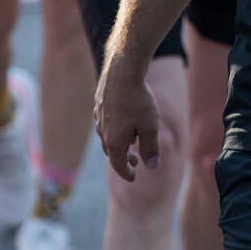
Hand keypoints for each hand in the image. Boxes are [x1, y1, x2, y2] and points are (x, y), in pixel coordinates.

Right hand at [94, 60, 160, 182]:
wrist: (121, 72)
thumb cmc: (138, 101)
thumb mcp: (150, 128)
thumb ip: (150, 149)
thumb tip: (152, 166)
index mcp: (114, 142)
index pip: (119, 166)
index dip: (127, 174)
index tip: (134, 178)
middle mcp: (102, 132)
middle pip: (112, 152)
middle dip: (124, 159)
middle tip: (136, 160)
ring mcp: (98, 118)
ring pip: (107, 137)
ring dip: (119, 142)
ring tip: (132, 140)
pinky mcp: (99, 104)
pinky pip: (106, 122)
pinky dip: (115, 128)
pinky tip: (125, 120)